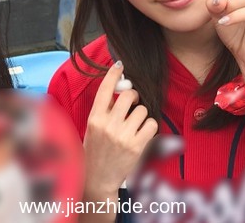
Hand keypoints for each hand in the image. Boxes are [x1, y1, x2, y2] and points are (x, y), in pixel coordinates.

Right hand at [83, 62, 157, 197]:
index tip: (120, 65)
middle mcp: (108, 125)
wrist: (97, 178)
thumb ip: (104, 109)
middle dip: (134, 97)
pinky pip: (151, 124)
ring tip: (134, 125)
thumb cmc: (95, 150)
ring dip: (141, 115)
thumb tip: (120, 88)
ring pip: (142, 110)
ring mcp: (123, 136)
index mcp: (95, 118)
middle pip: (129, 95)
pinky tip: (142, 133)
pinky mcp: (137, 146)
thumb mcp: (92, 127)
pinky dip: (149, 127)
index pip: (105, 89)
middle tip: (133, 104)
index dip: (113, 74)